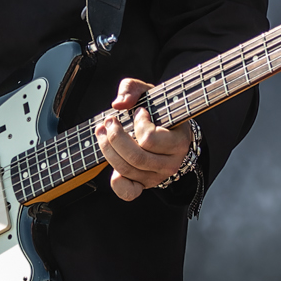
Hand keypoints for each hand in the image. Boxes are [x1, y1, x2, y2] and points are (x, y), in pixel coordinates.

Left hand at [95, 79, 193, 200]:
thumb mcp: (149, 92)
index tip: (139, 112)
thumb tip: (119, 104)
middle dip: (115, 137)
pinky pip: (129, 192)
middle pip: (136, 157)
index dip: (139, 123)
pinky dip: (118, 184)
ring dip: (108, 150)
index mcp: (179, 142)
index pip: (150, 139)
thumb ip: (132, 88)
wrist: (169, 130)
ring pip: (127, 170)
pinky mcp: (144, 184)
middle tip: (109, 121)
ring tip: (102, 132)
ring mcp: (157, 176)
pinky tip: (111, 171)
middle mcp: (171, 163)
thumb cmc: (158, 110)